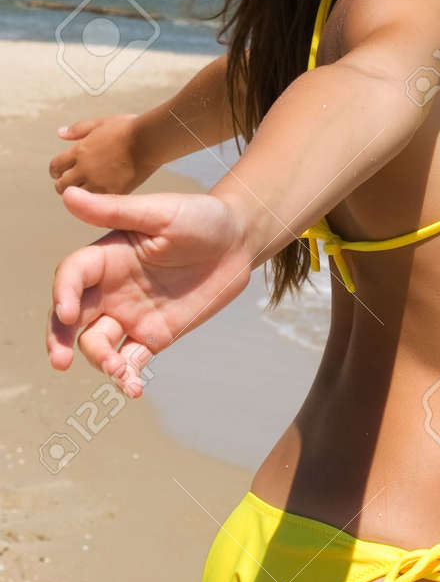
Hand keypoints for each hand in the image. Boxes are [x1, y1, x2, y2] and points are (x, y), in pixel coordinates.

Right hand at [46, 186, 250, 397]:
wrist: (238, 241)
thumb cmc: (198, 217)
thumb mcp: (160, 212)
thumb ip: (115, 211)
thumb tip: (69, 194)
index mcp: (106, 257)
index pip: (72, 277)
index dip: (62, 294)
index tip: (67, 313)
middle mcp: (110, 288)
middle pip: (71, 318)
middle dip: (60, 340)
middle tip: (60, 361)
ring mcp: (131, 314)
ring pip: (98, 344)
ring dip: (100, 361)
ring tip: (118, 372)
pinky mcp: (154, 335)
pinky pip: (132, 360)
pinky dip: (126, 376)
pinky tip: (132, 387)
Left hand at [49, 115, 153, 194]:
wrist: (149, 141)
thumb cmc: (128, 129)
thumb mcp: (99, 123)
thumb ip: (78, 130)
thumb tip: (60, 133)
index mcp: (79, 151)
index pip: (55, 167)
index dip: (55, 171)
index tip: (58, 172)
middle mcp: (85, 169)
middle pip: (62, 185)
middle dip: (62, 184)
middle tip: (69, 184)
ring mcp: (99, 182)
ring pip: (78, 197)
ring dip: (78, 194)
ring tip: (84, 192)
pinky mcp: (114, 192)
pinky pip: (98, 202)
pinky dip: (96, 200)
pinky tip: (100, 195)